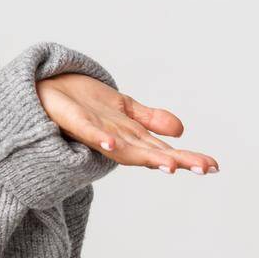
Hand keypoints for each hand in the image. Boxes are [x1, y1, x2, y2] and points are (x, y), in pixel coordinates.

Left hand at [36, 73, 218, 174]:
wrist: (44, 88)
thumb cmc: (82, 102)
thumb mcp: (124, 108)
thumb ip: (150, 120)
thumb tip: (181, 130)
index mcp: (128, 137)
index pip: (163, 149)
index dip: (187, 157)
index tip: (214, 166)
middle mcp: (115, 139)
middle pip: (149, 152)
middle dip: (176, 161)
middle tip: (204, 169)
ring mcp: (95, 131)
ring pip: (123, 147)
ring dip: (144, 157)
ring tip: (169, 166)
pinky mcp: (74, 120)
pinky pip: (88, 131)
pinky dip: (100, 138)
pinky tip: (112, 144)